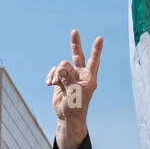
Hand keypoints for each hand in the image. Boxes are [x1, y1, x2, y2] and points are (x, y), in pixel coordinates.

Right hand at [47, 30, 102, 148]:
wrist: (67, 116)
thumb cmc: (75, 106)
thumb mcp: (73, 92)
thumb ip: (67, 78)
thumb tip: (60, 67)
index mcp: (89, 77)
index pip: (93, 61)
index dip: (96, 50)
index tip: (100, 38)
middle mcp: (80, 74)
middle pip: (77, 55)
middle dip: (75, 44)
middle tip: (74, 31)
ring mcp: (69, 76)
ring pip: (61, 66)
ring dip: (57, 74)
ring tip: (56, 84)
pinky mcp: (60, 79)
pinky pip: (54, 71)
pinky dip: (50, 76)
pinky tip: (49, 84)